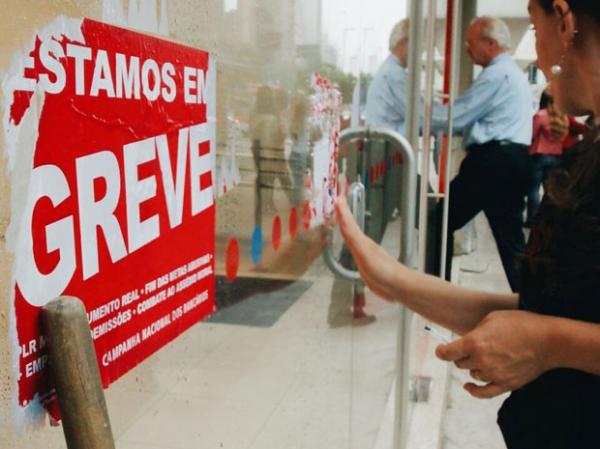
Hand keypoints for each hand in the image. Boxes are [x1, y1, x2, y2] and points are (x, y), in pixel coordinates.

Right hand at [334, 196, 403, 301]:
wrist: (398, 287)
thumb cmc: (382, 269)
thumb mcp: (363, 250)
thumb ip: (351, 233)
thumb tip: (343, 216)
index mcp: (362, 240)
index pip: (348, 222)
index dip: (342, 210)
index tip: (337, 197)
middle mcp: (363, 245)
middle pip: (350, 227)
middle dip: (342, 216)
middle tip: (335, 204)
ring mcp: (365, 255)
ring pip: (352, 238)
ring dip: (345, 228)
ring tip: (338, 221)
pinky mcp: (366, 267)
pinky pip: (354, 251)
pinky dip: (349, 244)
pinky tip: (349, 246)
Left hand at [435, 310, 551, 397]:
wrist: (548, 340)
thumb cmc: (521, 324)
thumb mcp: (492, 318)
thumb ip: (475, 330)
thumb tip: (466, 340)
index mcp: (475, 342)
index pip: (447, 352)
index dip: (441, 351)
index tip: (440, 350)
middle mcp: (482, 360)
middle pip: (459, 363)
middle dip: (462, 355)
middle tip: (470, 348)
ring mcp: (494, 374)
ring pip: (472, 374)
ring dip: (474, 366)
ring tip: (486, 356)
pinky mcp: (506, 384)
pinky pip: (483, 393)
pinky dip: (473, 390)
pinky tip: (468, 386)